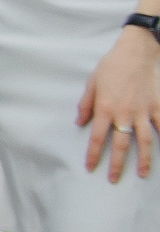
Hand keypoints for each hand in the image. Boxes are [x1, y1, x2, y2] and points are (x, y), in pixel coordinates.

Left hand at [78, 27, 159, 182]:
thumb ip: (86, 105)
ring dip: (143, 159)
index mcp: (105, 109)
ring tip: (142, 174)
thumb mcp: (92, 83)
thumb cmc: (111, 66)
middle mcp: (124, 114)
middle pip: (120, 145)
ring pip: (145, 141)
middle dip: (117, 164)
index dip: (94, 154)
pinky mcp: (157, 106)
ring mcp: (143, 111)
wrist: (136, 52)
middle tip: (114, 179)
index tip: (91, 167)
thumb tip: (79, 123)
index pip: (98, 138)